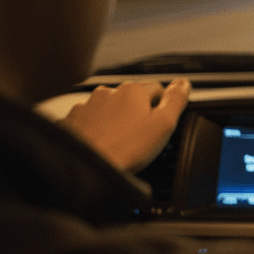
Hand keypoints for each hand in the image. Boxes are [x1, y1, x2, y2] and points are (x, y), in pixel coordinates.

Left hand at [58, 79, 190, 171]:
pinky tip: (100, 147)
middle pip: (131, 100)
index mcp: (133, 90)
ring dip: (114, 123)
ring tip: (118, 146)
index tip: (159, 127)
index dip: (162, 109)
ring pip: (108, 111)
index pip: (158, 90)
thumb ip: (176, 100)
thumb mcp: (164, 125)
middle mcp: (107, 93)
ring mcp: (86, 107)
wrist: (84, 168)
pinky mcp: (70, 122)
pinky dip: (94, 132)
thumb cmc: (123, 150)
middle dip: (136, 116)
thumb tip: (184, 84)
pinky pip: (88, 123)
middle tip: (139, 140)